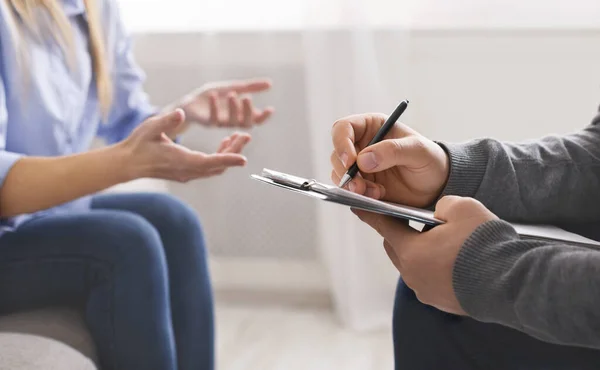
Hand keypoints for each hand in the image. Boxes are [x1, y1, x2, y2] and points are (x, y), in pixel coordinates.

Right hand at [119, 109, 250, 181]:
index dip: (227, 160)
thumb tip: (182, 113)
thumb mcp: (151, 127)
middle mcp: (187, 171)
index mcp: (180, 160)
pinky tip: (224, 144)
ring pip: (215, 169)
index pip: (209, 162)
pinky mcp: (187, 173)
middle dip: (234, 152)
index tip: (244, 159)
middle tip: (246, 135)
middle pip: (218, 166)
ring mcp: (187, 174)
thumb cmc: (138, 144)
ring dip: (228, 155)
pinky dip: (220, 158)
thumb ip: (167, 120)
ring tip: (238, 137)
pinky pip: (209, 169)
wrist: (128, 163)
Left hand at [174, 78, 273, 128]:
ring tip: (232, 94)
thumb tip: (270, 84)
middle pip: (246, 123)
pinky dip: (214, 107)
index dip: (264, 117)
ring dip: (233, 109)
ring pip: (231, 122)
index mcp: (241, 114)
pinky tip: (213, 96)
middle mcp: (233, 121)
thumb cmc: (213, 96)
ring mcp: (221, 123)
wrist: (191, 102)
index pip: (257, 120)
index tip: (270, 108)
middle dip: (248, 111)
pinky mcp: (208, 123)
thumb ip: (250, 87)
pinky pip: (213, 119)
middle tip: (247, 97)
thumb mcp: (233, 87)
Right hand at [330, 114, 449, 206]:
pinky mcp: (362, 184)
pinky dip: (358, 195)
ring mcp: (360, 166)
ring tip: (375, 192)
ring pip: (339, 173)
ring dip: (352, 185)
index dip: (341, 143)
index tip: (350, 161)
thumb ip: (392, 151)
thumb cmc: (430, 160)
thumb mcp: (418, 151)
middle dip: (345, 171)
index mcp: (372, 126)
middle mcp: (361, 144)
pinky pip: (348, 189)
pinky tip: (377, 196)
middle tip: (359, 185)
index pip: (343, 128)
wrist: (436, 186)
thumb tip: (363, 159)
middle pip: (337, 153)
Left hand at [354, 196, 496, 314]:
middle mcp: (413, 276)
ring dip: (420, 251)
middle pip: (397, 248)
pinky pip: (430, 279)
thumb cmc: (484, 244)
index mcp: (411, 252)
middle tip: (411, 221)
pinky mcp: (443, 302)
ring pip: (414, 265)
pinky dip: (435, 267)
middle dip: (400, 233)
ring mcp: (427, 292)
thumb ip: (442, 205)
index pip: (384, 228)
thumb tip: (439, 214)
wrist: (512, 282)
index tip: (357, 208)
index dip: (371, 215)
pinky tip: (453, 258)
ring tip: (440, 239)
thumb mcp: (461, 208)